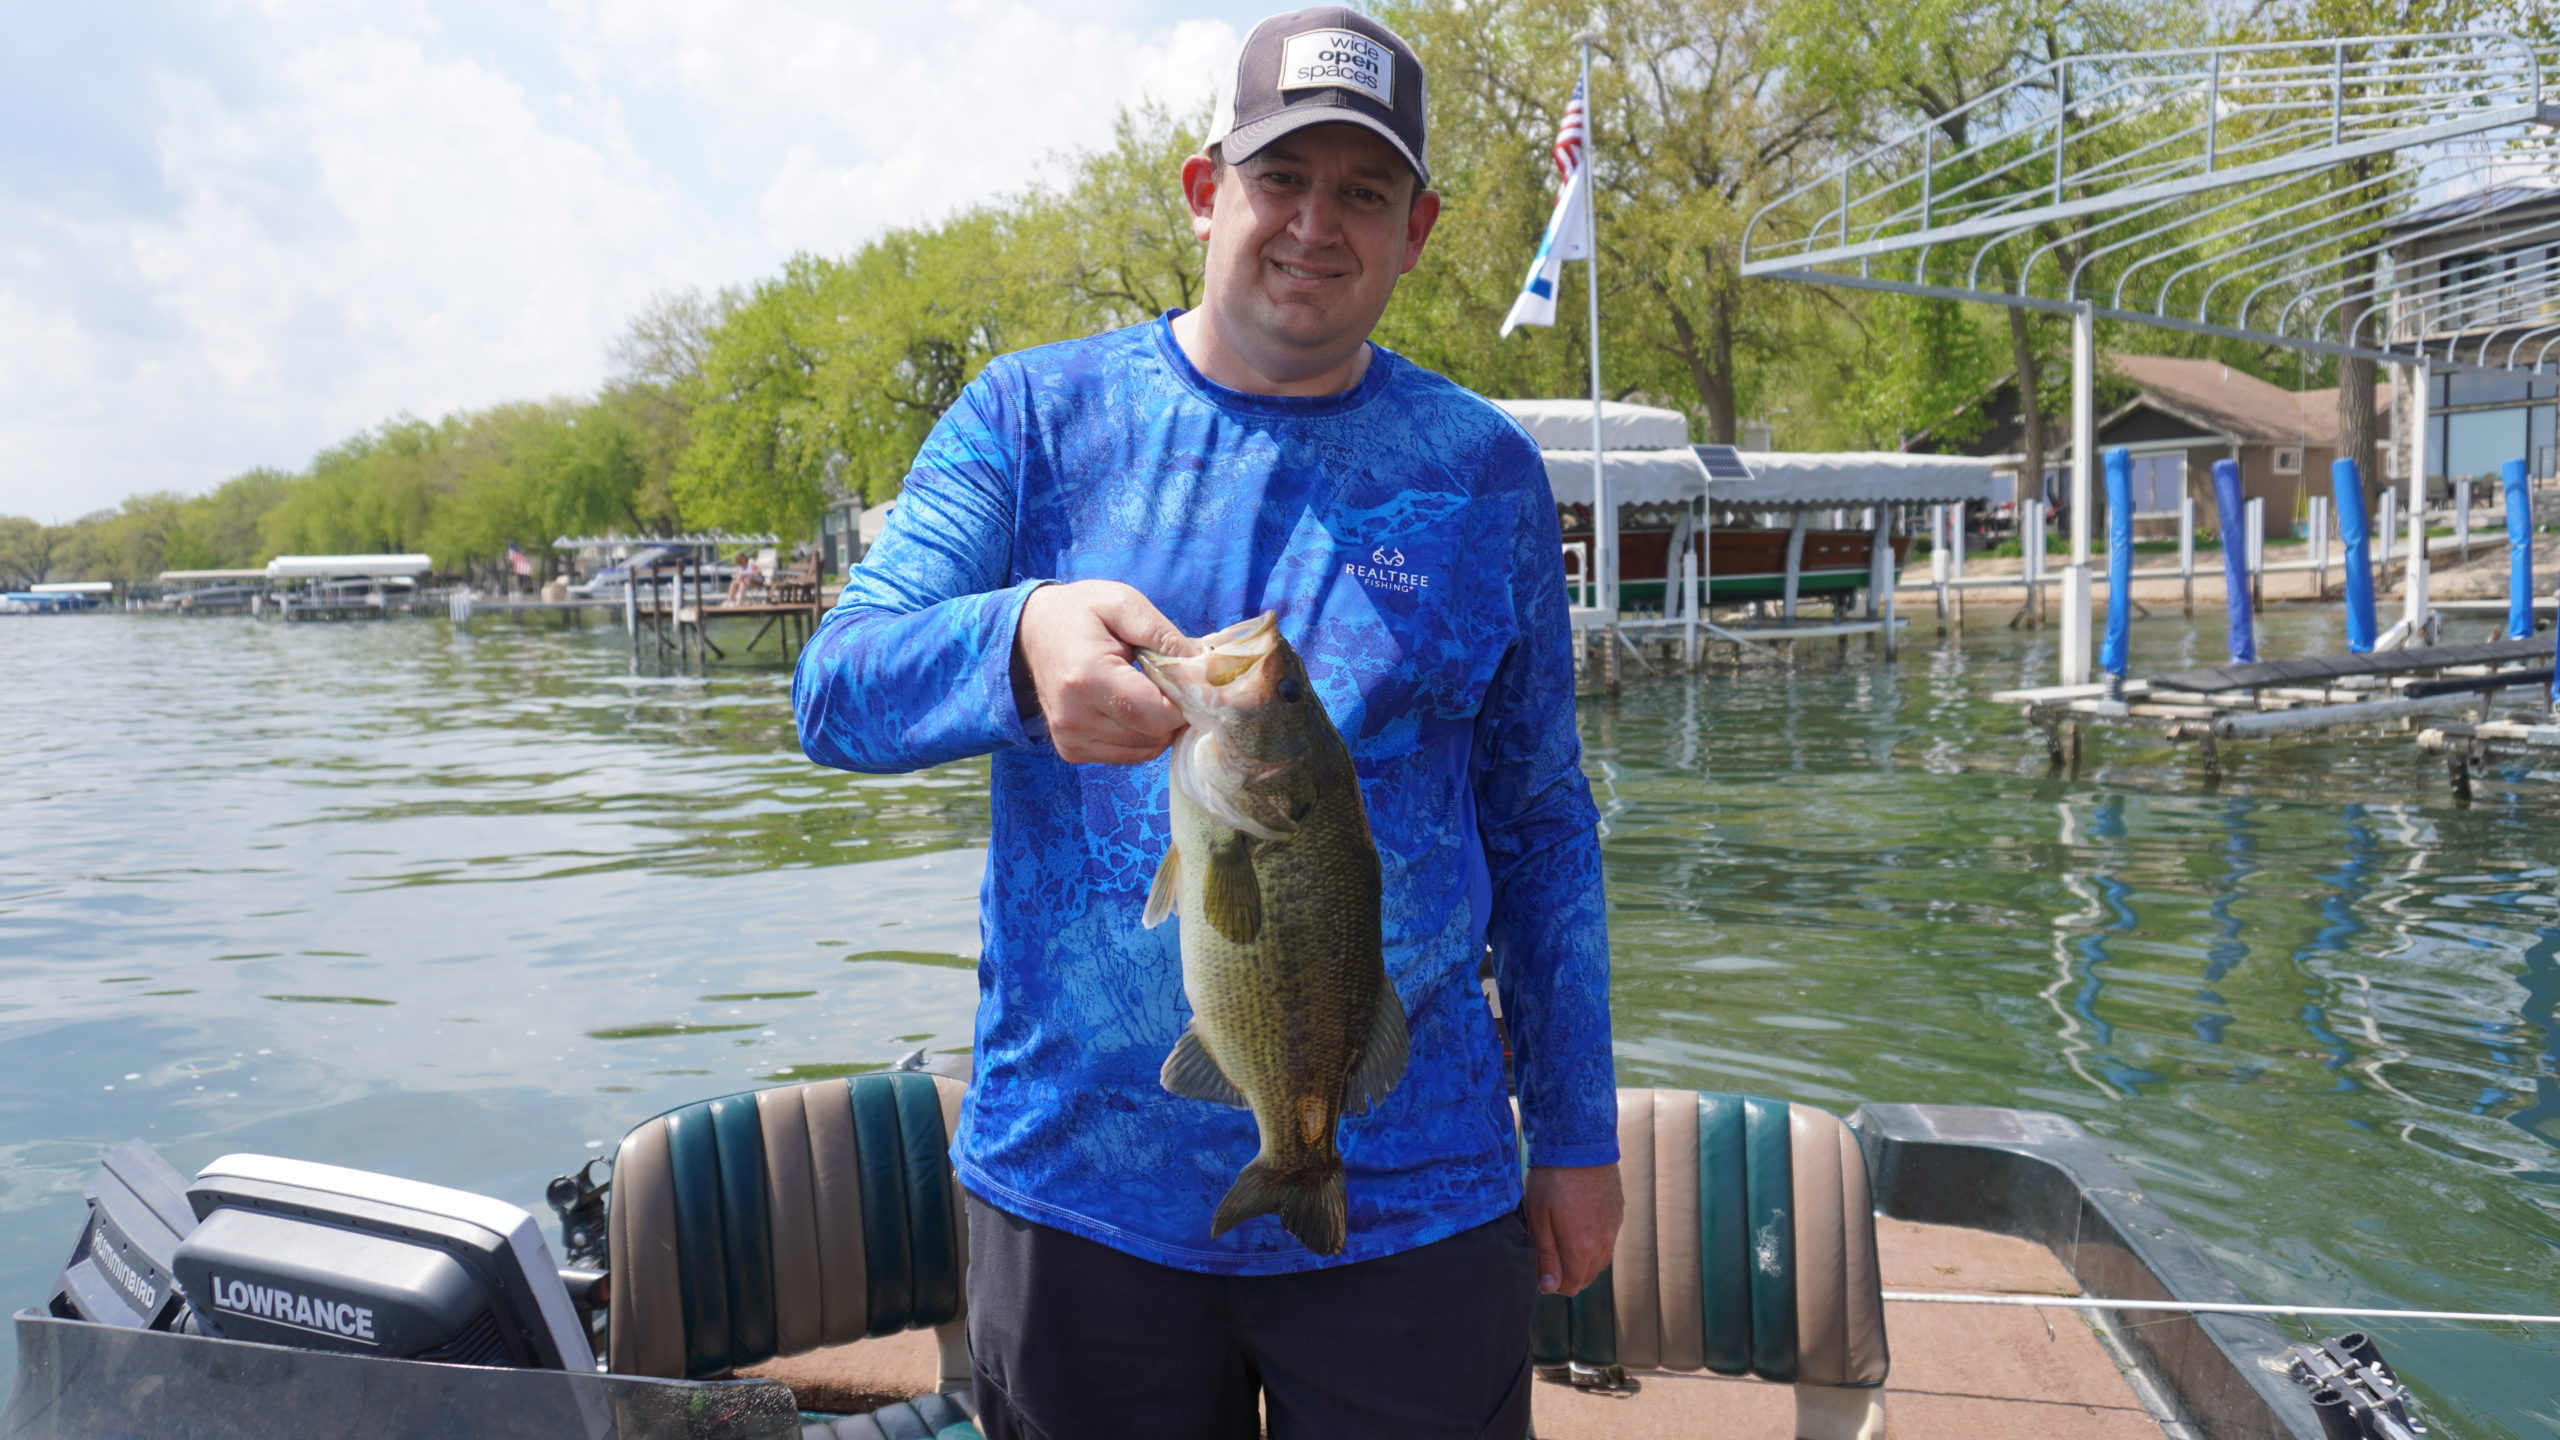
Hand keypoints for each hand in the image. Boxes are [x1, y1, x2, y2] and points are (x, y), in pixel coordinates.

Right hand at [1012, 581, 1197, 764]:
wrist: (1031, 629)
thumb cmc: (1081, 611)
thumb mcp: (1123, 602)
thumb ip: (1163, 634)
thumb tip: (1202, 669)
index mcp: (1088, 678)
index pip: (1157, 716)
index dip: (1183, 702)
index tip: (1183, 677)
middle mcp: (1074, 717)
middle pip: (1153, 737)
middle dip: (1171, 712)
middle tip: (1163, 681)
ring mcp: (1069, 738)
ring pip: (1144, 750)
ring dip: (1155, 726)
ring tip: (1142, 690)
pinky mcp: (1070, 750)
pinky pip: (1126, 755)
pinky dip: (1138, 735)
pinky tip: (1127, 706)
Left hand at [1525, 1163, 1622, 1296]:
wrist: (1580, 1144)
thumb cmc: (1552, 1180)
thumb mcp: (1539, 1219)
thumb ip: (1546, 1257)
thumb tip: (1548, 1288)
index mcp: (1581, 1249)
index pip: (1571, 1286)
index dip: (1553, 1283)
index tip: (1540, 1267)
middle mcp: (1603, 1244)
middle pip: (1587, 1277)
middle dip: (1568, 1274)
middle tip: (1549, 1251)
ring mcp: (1614, 1228)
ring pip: (1600, 1261)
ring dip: (1582, 1260)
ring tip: (1563, 1238)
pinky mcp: (1619, 1214)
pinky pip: (1607, 1241)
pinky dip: (1594, 1243)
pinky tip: (1579, 1224)